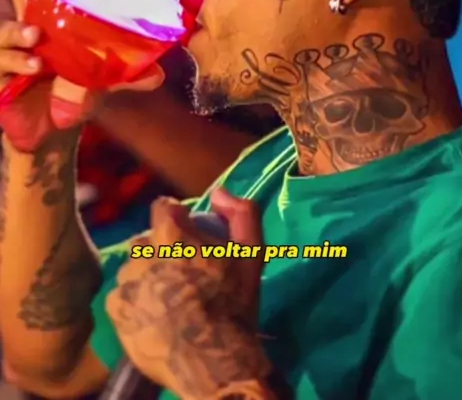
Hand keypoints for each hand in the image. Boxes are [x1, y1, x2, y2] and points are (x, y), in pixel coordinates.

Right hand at [0, 0, 163, 152]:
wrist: (51, 130)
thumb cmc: (74, 93)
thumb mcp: (105, 79)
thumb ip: (128, 74)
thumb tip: (159, 72)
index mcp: (53, 14)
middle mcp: (29, 23)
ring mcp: (11, 48)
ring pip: (6, 27)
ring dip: (20, 27)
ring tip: (38, 33)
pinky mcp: (1, 75)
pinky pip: (3, 62)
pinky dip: (18, 62)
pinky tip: (36, 66)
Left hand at [106, 189, 270, 399]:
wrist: (214, 364)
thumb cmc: (234, 306)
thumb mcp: (251, 254)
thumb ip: (241, 212)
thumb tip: (218, 192)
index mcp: (170, 234)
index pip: (164, 207)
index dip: (178, 219)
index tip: (190, 238)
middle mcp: (140, 253)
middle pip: (148, 240)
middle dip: (163, 250)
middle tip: (184, 275)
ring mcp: (125, 283)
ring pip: (134, 268)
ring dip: (148, 276)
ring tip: (170, 299)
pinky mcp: (115, 311)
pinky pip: (123, 295)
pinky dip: (137, 301)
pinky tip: (157, 316)